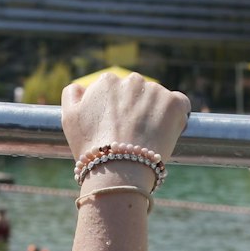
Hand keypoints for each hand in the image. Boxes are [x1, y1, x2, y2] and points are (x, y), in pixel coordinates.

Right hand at [61, 74, 188, 182]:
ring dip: (156, 114)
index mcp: (106, 81)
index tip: (119, 129)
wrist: (118, 170)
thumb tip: (82, 87)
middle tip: (134, 136)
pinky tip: (167, 132)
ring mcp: (154, 90)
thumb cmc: (91, 148)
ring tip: (149, 139)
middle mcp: (131, 80)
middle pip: (138, 93)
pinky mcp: (174, 103)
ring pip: (159, 99)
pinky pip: (181, 104)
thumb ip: (72, 95)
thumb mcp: (68, 119)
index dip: (119, 111)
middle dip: (138, 110)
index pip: (117, 92)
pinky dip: (178, 116)